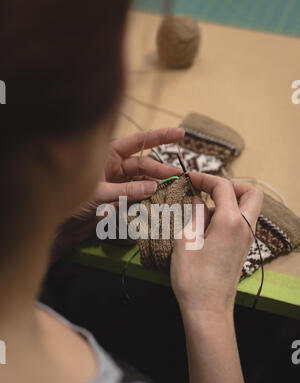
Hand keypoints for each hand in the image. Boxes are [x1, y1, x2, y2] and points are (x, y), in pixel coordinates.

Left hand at [53, 128, 183, 258]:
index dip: (160, 136)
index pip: (138, 141)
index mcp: (108, 154)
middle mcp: (115, 165)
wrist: (60, 224)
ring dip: (155, 186)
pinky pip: (138, 195)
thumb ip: (127, 190)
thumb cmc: (70, 200)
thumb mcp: (99, 193)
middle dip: (161, 170)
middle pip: (144, 164)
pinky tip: (158, 202)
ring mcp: (118, 181)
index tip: (181, 133)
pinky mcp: (120, 198)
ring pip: (143, 181)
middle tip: (177, 178)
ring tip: (170, 192)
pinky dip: (147, 199)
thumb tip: (153, 187)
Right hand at [170, 173, 262, 323]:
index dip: (204, 178)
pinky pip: (241, 223)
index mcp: (230, 222)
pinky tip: (206, 228)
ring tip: (202, 213)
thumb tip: (199, 200)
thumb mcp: (185, 240)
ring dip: (228, 202)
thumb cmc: (193, 278)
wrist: (208, 310)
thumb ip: (195, 214)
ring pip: (248, 208)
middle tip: (208, 190)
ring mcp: (247, 239)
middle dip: (230, 185)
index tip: (188, 179)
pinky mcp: (243, 249)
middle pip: (250, 192)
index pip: (223, 186)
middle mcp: (244, 228)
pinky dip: (227, 216)